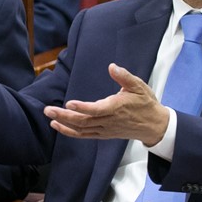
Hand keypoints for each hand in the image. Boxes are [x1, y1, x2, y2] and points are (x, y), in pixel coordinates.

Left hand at [44, 63, 169, 145]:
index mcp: (117, 108)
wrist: (154, 125)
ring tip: (49, 116)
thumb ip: (124, 77)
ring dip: (64, 124)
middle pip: (83, 121)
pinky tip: (58, 126)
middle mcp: (109, 121)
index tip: (69, 103)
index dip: (82, 108)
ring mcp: (105, 129)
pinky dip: (70, 132)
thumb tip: (112, 66)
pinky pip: (84, 135)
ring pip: (81, 129)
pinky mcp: (103, 134)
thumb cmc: (145, 104)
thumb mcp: (139, 86)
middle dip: (64, 116)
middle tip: (47, 109)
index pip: (97, 110)